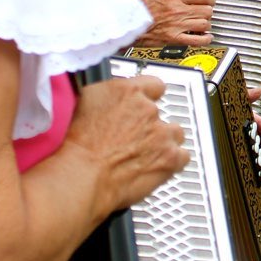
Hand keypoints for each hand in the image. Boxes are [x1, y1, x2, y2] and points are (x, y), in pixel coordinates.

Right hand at [67, 74, 188, 212]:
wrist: (84, 176)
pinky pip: (182, 156)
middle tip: (134, 138)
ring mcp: (161, 133)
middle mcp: (147, 108)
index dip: (149, 97)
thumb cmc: (77, 146)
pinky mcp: (170, 157)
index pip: (153, 84)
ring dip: (164, 142)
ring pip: (175, 133)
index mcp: (126, 91)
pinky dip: (173, 162)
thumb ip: (108, 96)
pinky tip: (155, 166)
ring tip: (145, 154)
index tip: (145, 104)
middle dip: (150, 124)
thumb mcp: (84, 103)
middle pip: (161, 112)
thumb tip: (113, 97)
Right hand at [137, 0, 214, 45]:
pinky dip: (205, 39)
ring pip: (204, 24)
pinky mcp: (176, 38)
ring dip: (206, 24)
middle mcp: (179, 11)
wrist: (132, 25)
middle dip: (208, 11)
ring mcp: (178, 26)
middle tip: (205, 11)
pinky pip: (197, 40)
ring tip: (203, 23)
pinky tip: (206, 37)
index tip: (210, 0)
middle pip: (206, 10)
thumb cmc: (141, 9)